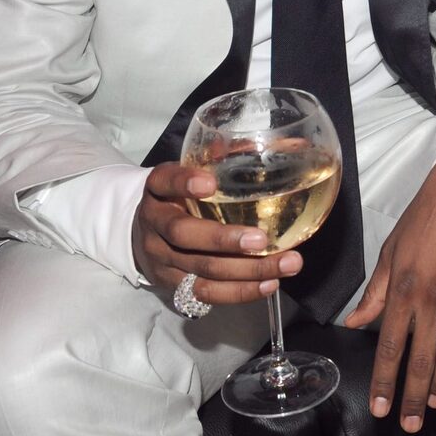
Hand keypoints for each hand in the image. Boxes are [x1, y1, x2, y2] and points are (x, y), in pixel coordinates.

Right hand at [131, 162, 302, 303]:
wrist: (141, 231)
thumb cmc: (180, 195)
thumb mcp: (193, 170)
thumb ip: (230, 155)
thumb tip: (294, 143)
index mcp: (158, 188)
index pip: (165, 181)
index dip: (184, 183)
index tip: (210, 183)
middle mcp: (154, 224)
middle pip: (183, 235)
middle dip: (224, 240)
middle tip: (262, 240)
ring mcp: (161, 258)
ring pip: (200, 269)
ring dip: (247, 271)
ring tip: (287, 264)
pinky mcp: (172, 284)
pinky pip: (205, 293)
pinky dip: (239, 292)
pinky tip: (269, 284)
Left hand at [344, 147, 435, 431]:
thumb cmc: (426, 214)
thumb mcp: (391, 249)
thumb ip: (375, 291)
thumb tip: (355, 323)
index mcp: (403, 288)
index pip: (389, 346)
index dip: (384, 382)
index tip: (380, 408)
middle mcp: (431, 298)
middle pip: (420, 360)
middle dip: (411, 397)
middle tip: (408, 425)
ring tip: (433, 407)